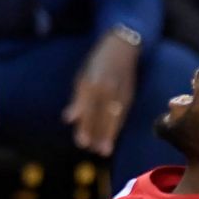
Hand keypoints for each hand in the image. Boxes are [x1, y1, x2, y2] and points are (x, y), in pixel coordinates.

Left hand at [63, 32, 138, 156]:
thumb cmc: (97, 63)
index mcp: (91, 83)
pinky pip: (123, 113)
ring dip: (109, 134)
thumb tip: (68, 119)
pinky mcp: (129, 94)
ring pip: (113, 117)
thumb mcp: (82, 77)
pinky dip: (117, 126)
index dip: (84, 126)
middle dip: (97, 134)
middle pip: (100, 115)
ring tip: (104, 150)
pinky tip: (113, 136)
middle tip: (93, 150)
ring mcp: (119, 91)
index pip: (87, 110)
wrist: (121, 47)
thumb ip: (77, 99)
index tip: (81, 142)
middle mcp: (106, 88)